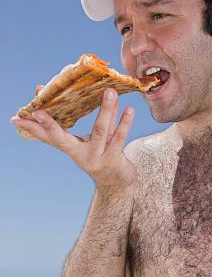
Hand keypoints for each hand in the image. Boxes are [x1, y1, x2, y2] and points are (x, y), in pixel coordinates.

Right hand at [10, 88, 136, 189]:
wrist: (118, 184)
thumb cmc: (101, 156)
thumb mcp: (91, 141)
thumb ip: (92, 121)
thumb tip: (83, 92)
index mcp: (71, 149)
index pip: (48, 138)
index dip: (34, 129)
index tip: (18, 118)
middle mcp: (81, 156)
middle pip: (63, 139)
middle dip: (49, 125)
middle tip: (38, 111)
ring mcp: (97, 158)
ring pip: (100, 132)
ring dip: (106, 110)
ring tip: (110, 91)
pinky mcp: (113, 159)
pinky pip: (119, 138)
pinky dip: (124, 123)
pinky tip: (129, 109)